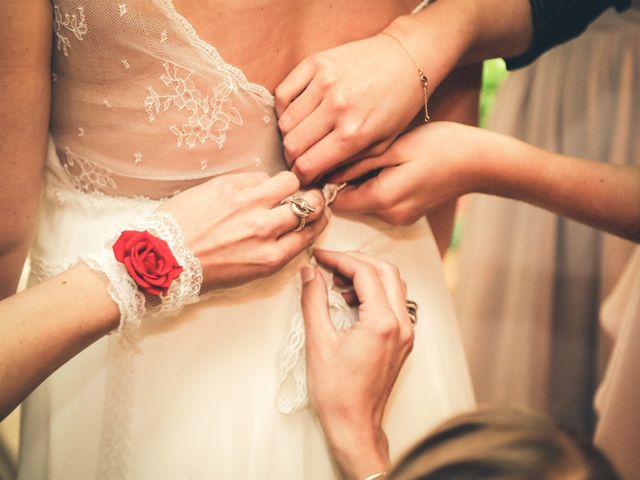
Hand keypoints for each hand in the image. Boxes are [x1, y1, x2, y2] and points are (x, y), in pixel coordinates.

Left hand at [159, 171, 328, 292]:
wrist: (161, 257)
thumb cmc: (200, 270)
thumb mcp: (246, 273)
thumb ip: (273, 252)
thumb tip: (288, 230)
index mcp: (270, 258)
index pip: (310, 232)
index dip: (318, 221)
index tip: (318, 215)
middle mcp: (265, 230)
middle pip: (309, 204)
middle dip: (314, 200)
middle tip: (308, 197)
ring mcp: (248, 205)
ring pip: (290, 182)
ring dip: (290, 185)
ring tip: (280, 188)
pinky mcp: (229, 185)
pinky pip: (260, 174)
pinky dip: (260, 181)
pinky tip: (250, 188)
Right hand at [275, 33, 424, 185]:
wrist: (408, 58)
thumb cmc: (398, 105)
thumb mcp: (382, 144)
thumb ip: (350, 165)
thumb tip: (323, 180)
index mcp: (354, 133)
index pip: (308, 164)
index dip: (301, 176)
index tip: (301, 176)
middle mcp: (337, 107)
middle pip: (292, 144)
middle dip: (292, 158)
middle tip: (298, 158)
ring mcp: (324, 82)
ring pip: (285, 121)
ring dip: (288, 134)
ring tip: (300, 136)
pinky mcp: (316, 62)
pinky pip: (284, 92)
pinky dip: (284, 108)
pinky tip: (295, 113)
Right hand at [301, 249, 414, 479]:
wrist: (354, 425)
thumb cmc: (337, 392)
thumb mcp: (318, 341)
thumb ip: (314, 300)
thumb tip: (309, 273)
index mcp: (382, 322)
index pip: (365, 272)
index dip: (340, 259)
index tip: (319, 257)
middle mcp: (402, 325)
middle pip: (386, 271)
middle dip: (357, 261)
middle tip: (330, 263)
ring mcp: (406, 334)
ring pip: (394, 286)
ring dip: (368, 276)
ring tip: (337, 283)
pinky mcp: (403, 341)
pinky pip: (394, 304)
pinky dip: (374, 293)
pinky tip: (350, 302)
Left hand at [330, 122, 482, 225]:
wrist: (480, 162)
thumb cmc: (440, 146)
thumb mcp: (395, 146)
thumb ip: (358, 162)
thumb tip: (326, 172)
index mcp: (383, 200)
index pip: (336, 202)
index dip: (327, 182)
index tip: (331, 160)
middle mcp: (389, 216)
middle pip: (350, 203)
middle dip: (345, 181)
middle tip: (355, 152)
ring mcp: (400, 218)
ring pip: (364, 203)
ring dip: (362, 183)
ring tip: (378, 156)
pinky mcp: (408, 214)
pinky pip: (380, 203)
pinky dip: (377, 187)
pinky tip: (392, 167)